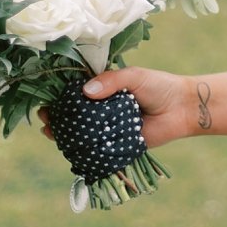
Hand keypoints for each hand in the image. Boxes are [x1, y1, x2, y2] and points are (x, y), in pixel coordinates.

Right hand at [37, 65, 199, 149]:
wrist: (182, 108)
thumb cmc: (159, 86)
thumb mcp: (134, 76)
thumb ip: (112, 80)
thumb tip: (86, 91)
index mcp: (105, 89)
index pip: (76, 91)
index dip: (59, 94)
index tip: (46, 97)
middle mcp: (104, 109)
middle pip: (74, 114)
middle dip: (56, 115)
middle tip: (44, 116)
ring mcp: (110, 128)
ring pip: (82, 132)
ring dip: (64, 133)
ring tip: (49, 131)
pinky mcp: (118, 145)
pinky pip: (98, 148)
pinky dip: (83, 150)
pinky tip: (68, 148)